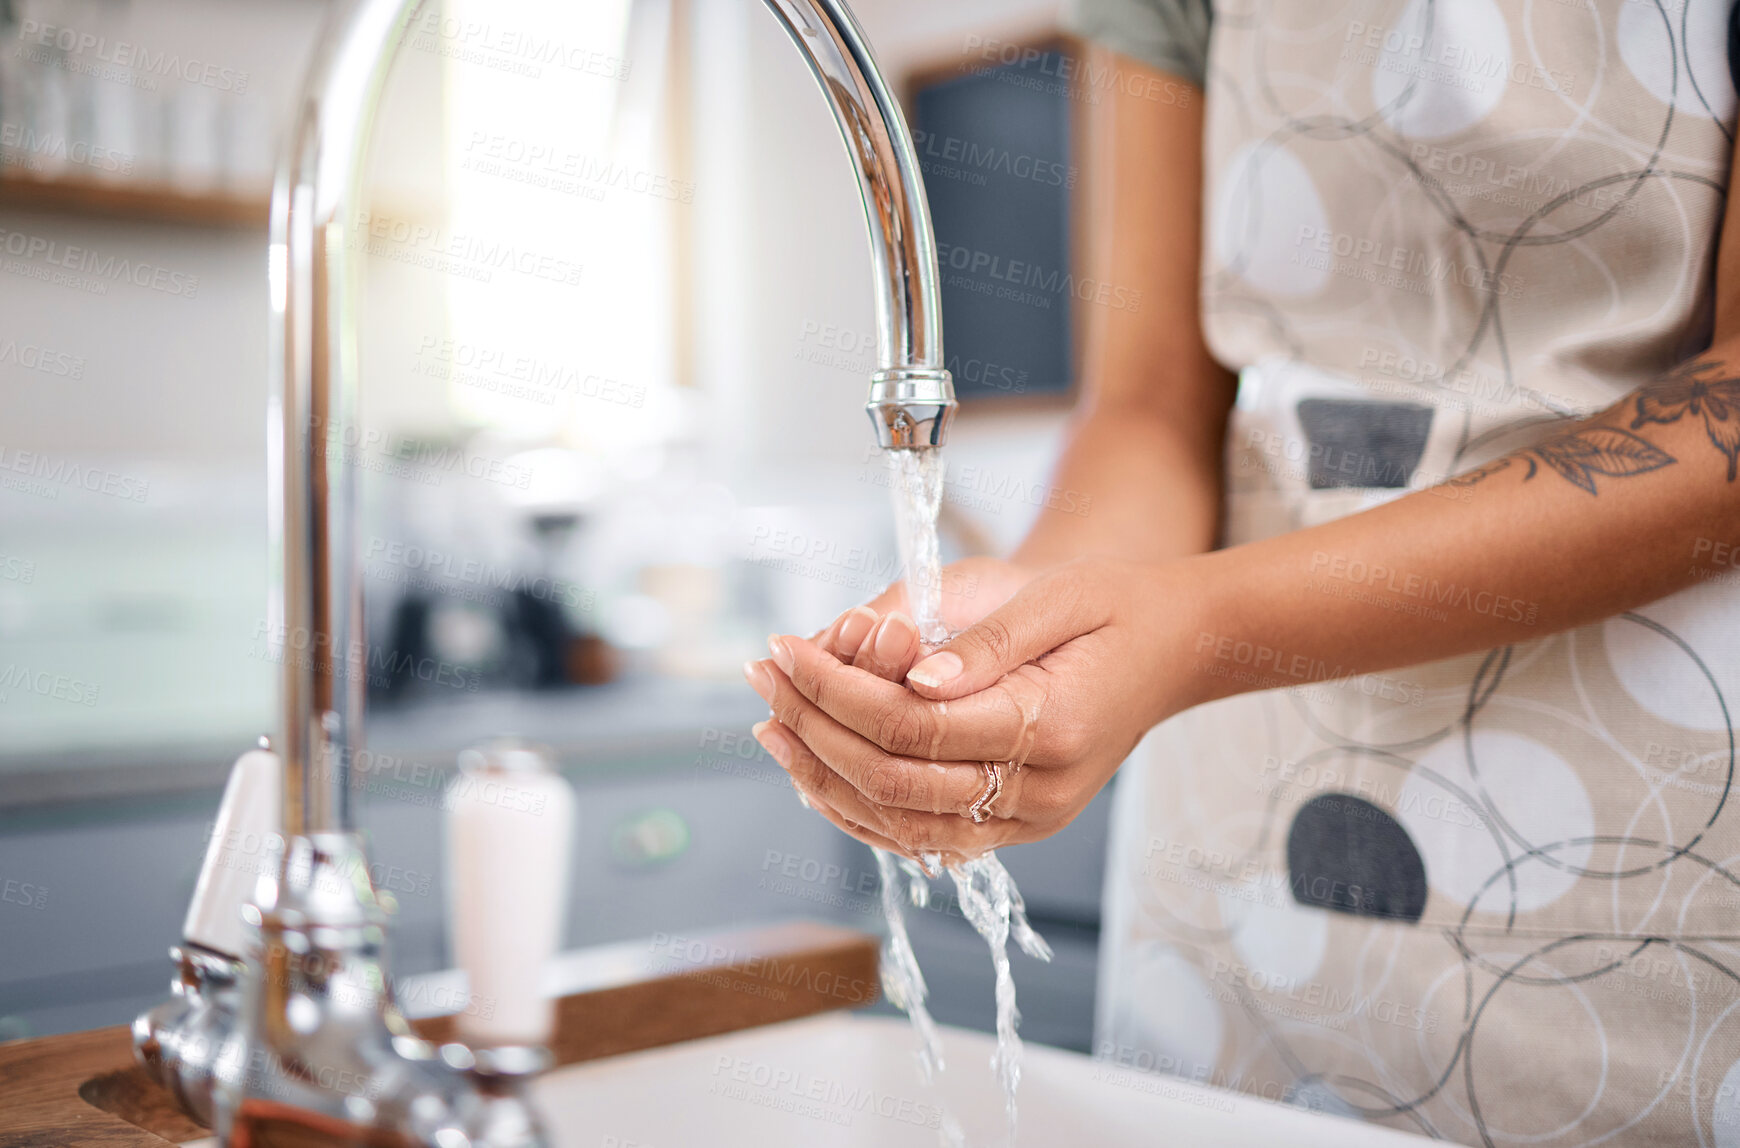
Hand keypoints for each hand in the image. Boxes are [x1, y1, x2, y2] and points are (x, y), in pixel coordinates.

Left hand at [745, 558, 1200, 862]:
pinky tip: (817, 775)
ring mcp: (1030, 819)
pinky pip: (923, 836)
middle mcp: (1039, 791)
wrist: (1174, 647)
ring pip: (900, 824)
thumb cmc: (1113, 609)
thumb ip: (984, 644)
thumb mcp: (1055, 598)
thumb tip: (909, 675)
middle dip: (813, 728)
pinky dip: (862, 812)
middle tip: (763, 676)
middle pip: (893, 781)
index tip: (786, 647)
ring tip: (771, 726)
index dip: (835, 690)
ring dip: (823, 778)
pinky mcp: (1018, 826)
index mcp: (1049, 728)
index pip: (911, 726)